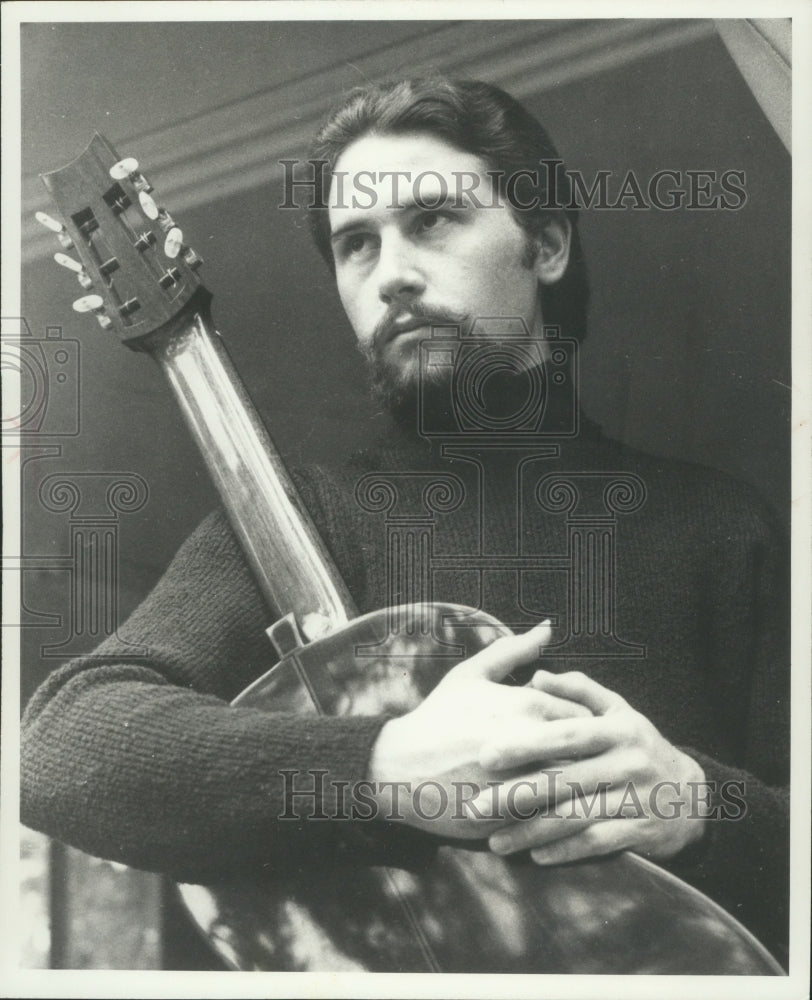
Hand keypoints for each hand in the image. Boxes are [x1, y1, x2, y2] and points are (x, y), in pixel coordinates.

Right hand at [368, 622, 591, 838]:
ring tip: (574, 791)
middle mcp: (532, 742)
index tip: (579, 735)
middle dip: (588, 759)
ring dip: (580, 790)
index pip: (586, 717)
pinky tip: (554, 813)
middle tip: (581, 763)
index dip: (586, 727)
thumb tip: (548, 627)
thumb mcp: (471, 675)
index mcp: (527, 705)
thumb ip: (514, 650)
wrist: (399, 768)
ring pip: (577, 789)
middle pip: (588, 754)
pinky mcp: (514, 818)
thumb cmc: (438, 717)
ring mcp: (524, 783)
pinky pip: (555, 819)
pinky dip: (561, 817)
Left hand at [469, 670, 708, 862]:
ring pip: (576, 817)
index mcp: (617, 729)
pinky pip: (597, 843)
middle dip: (516, 795)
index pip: (565, 735)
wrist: (694, 795)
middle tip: (475, 805)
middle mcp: (628, 763)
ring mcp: (636, 799)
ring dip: (532, 831)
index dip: (525, 745)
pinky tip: (535, 855)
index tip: (486, 755)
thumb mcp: (618, 710)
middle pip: (564, 780)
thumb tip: (536, 675)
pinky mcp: (641, 831)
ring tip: (495, 841)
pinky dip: (565, 850)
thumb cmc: (639, 744)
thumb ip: (578, 690)